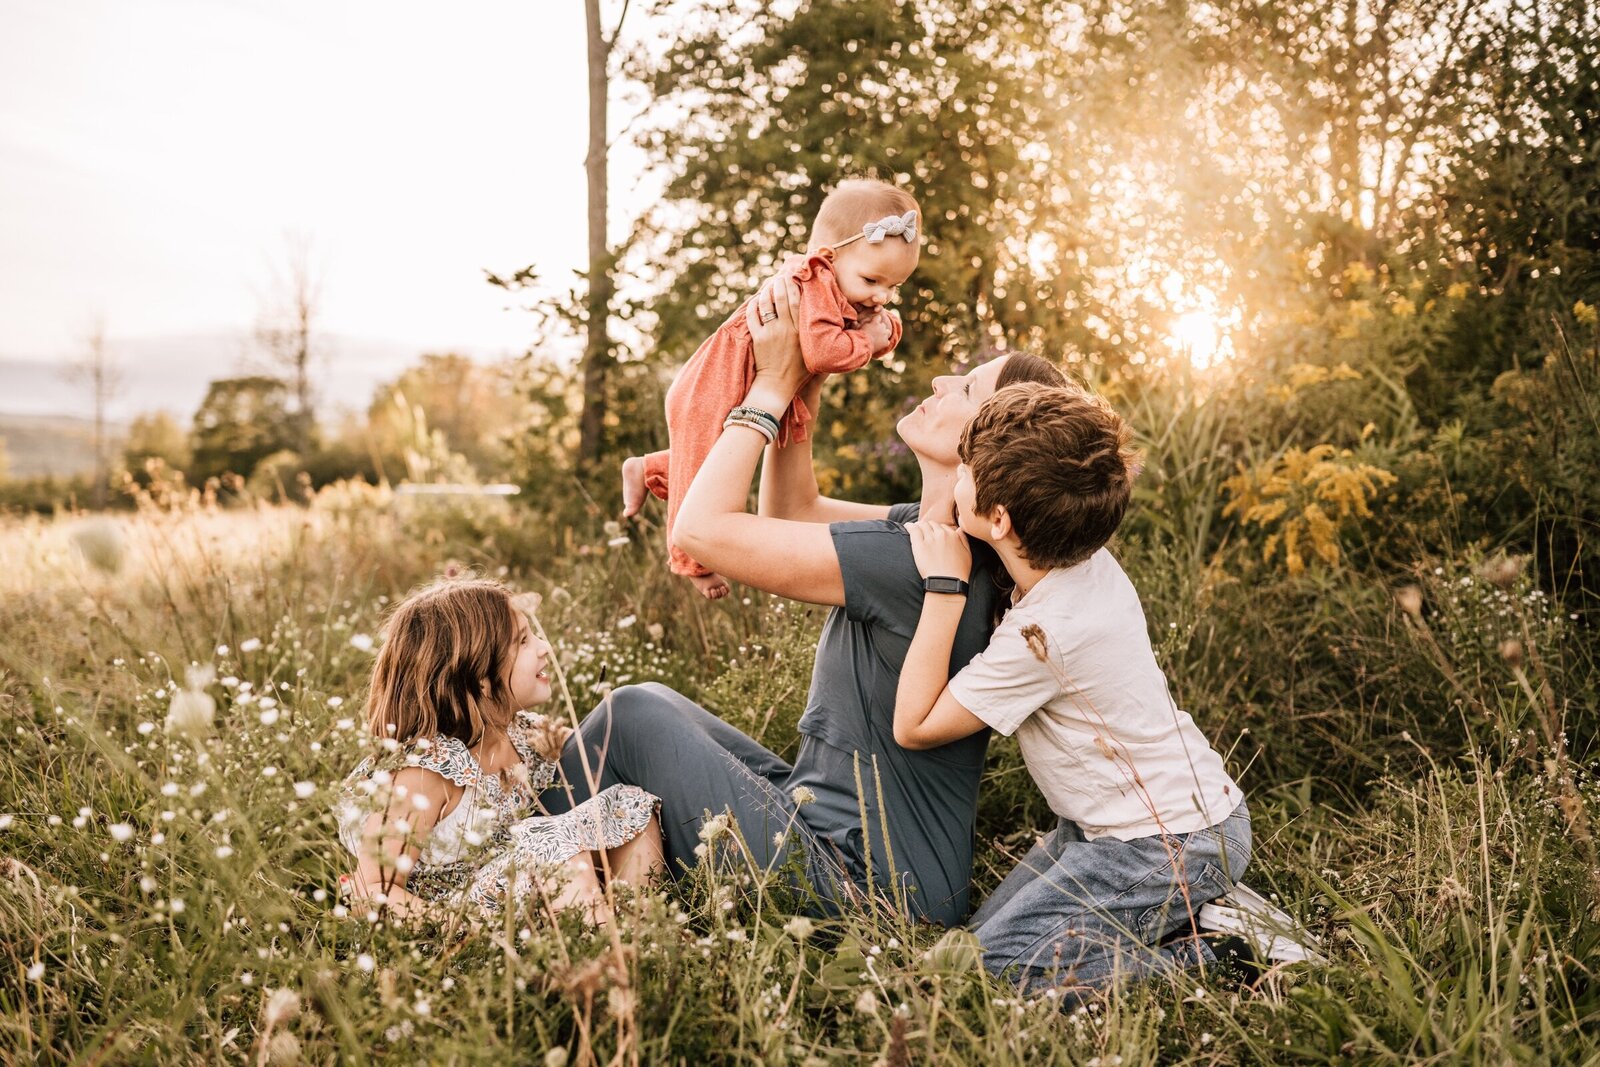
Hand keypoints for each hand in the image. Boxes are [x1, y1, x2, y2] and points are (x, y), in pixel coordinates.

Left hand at [746, 270, 808, 402]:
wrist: (777, 385)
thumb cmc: (798, 371)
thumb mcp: (813, 351)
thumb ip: (818, 335)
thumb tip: (832, 323)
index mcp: (800, 331)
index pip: (797, 301)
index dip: (794, 285)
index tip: (793, 277)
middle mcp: (786, 329)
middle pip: (781, 297)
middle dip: (780, 283)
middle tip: (780, 277)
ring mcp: (770, 333)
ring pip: (766, 304)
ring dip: (766, 292)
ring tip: (768, 286)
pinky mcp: (758, 338)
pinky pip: (753, 316)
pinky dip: (754, 306)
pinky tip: (757, 300)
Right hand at [859, 308, 894, 356]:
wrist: (863, 345)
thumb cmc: (858, 335)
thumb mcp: (856, 327)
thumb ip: (855, 324)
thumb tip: (854, 322)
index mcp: (875, 322)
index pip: (878, 317)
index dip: (875, 320)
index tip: (872, 323)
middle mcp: (882, 327)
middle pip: (883, 325)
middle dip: (880, 327)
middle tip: (874, 331)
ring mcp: (885, 335)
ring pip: (888, 332)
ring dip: (885, 334)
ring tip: (879, 337)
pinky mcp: (885, 343)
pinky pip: (887, 342)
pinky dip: (884, 343)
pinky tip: (880, 344)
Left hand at [907, 521, 971, 582]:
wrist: (947, 582)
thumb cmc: (958, 572)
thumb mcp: (967, 554)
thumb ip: (963, 539)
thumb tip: (959, 529)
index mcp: (953, 535)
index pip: (943, 526)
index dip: (937, 529)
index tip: (933, 533)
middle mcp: (942, 534)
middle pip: (932, 524)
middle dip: (928, 527)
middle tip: (923, 531)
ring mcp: (930, 539)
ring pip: (923, 525)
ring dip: (919, 526)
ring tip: (914, 528)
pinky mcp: (919, 545)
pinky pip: (913, 530)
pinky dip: (909, 526)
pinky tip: (907, 526)